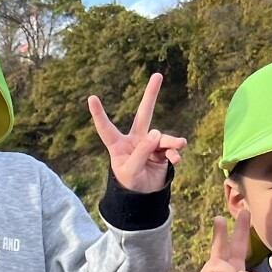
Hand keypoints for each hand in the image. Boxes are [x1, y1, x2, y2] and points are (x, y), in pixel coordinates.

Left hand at [87, 72, 186, 192]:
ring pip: (162, 137)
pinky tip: (177, 159)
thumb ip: (142, 152)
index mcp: (118, 145)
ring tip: (180, 144)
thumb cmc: (130, 184)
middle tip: (158, 75)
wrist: (143, 197)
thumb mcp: (130, 170)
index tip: (91, 98)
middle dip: (151, 95)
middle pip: (144, 114)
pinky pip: (171, 149)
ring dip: (171, 141)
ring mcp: (150, 145)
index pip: (106, 128)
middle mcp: (135, 141)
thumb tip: (156, 132)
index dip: (99, 114)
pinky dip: (175, 153)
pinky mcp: (162, 152)